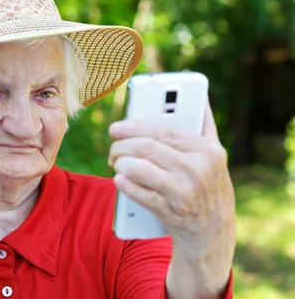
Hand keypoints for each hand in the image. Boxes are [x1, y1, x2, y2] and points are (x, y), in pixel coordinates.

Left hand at [108, 98, 235, 296]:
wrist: (212, 232)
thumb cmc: (208, 185)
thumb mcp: (214, 156)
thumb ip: (205, 126)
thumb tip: (199, 94)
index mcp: (207, 150)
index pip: (163, 131)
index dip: (135, 126)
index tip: (117, 127)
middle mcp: (197, 169)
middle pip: (147, 148)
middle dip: (122, 145)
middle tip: (113, 147)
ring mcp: (183, 191)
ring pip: (139, 168)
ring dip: (120, 163)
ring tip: (116, 162)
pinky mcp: (170, 211)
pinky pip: (138, 193)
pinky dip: (124, 184)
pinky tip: (119, 179)